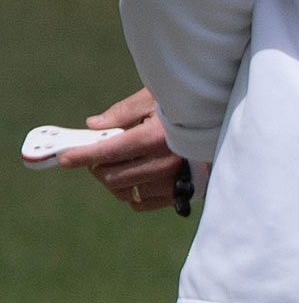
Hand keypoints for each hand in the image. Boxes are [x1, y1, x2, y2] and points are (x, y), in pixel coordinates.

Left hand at [44, 91, 189, 211]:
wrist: (227, 124)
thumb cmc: (189, 107)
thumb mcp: (156, 98)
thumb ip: (123, 112)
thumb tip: (94, 126)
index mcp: (157, 136)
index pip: (109, 150)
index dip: (83, 155)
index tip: (66, 158)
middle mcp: (167, 162)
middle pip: (112, 176)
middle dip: (96, 167)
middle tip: (96, 156)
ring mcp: (175, 181)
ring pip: (125, 192)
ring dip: (113, 181)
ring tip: (116, 166)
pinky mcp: (182, 194)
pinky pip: (142, 204)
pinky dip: (131, 194)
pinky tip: (134, 179)